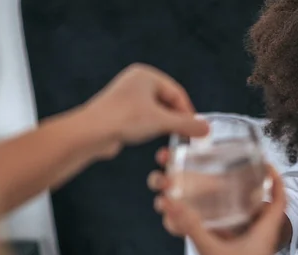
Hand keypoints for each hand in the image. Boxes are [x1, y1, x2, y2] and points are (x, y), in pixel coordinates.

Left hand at [79, 63, 208, 152]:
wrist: (91, 133)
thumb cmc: (123, 119)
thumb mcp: (162, 122)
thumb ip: (187, 124)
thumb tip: (206, 128)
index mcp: (146, 75)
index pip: (177, 93)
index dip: (188, 112)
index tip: (196, 129)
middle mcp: (136, 82)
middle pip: (167, 101)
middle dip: (176, 119)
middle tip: (185, 135)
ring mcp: (126, 97)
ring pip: (156, 111)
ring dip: (164, 124)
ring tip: (169, 137)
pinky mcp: (119, 112)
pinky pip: (143, 118)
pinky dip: (151, 127)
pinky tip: (151, 137)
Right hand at [149, 149, 286, 254]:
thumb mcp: (211, 251)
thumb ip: (191, 226)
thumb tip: (171, 202)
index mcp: (265, 232)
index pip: (279, 199)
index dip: (276, 180)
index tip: (265, 164)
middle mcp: (262, 238)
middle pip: (262, 207)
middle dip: (251, 190)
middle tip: (234, 175)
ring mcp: (253, 249)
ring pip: (248, 221)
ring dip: (236, 207)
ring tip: (219, 192)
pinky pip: (237, 233)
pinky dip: (226, 224)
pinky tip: (208, 219)